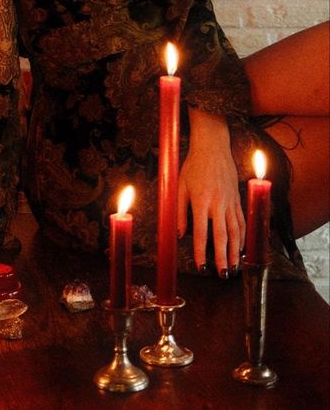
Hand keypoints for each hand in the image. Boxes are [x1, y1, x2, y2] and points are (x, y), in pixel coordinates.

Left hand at [178, 109, 244, 276]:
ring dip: (235, 251)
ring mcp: (230, 202)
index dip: (201, 252)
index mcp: (201, 201)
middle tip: (223, 274)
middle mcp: (218, 204)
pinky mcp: (237, 199)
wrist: (213, 147)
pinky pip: (242, 221)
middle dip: (222, 257)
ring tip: (234, 267)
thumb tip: (179, 234)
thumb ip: (179, 211)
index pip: (202, 233)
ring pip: (235, 231)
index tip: (201, 267)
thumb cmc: (192, 166)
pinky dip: (243, 237)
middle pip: (222, 236)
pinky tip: (241, 248)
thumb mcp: (180, 186)